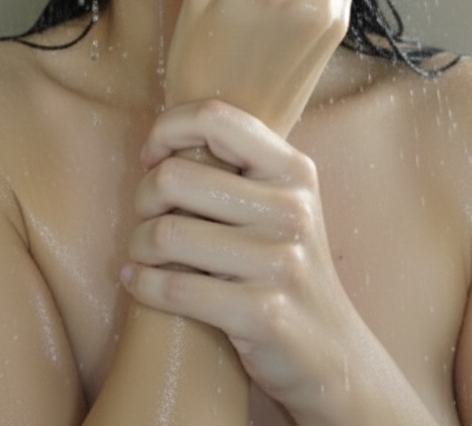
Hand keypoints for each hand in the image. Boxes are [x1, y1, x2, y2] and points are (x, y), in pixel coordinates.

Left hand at [121, 101, 361, 418]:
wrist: (333, 354)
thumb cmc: (285, 268)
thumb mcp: (281, 204)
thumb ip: (240, 166)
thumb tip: (166, 139)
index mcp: (293, 169)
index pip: (214, 117)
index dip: (167, 129)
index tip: (153, 157)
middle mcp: (291, 208)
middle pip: (174, 177)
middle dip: (143, 197)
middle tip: (147, 215)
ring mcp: (279, 261)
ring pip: (166, 234)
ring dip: (138, 245)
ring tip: (142, 253)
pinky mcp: (261, 312)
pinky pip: (174, 287)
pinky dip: (142, 284)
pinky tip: (137, 282)